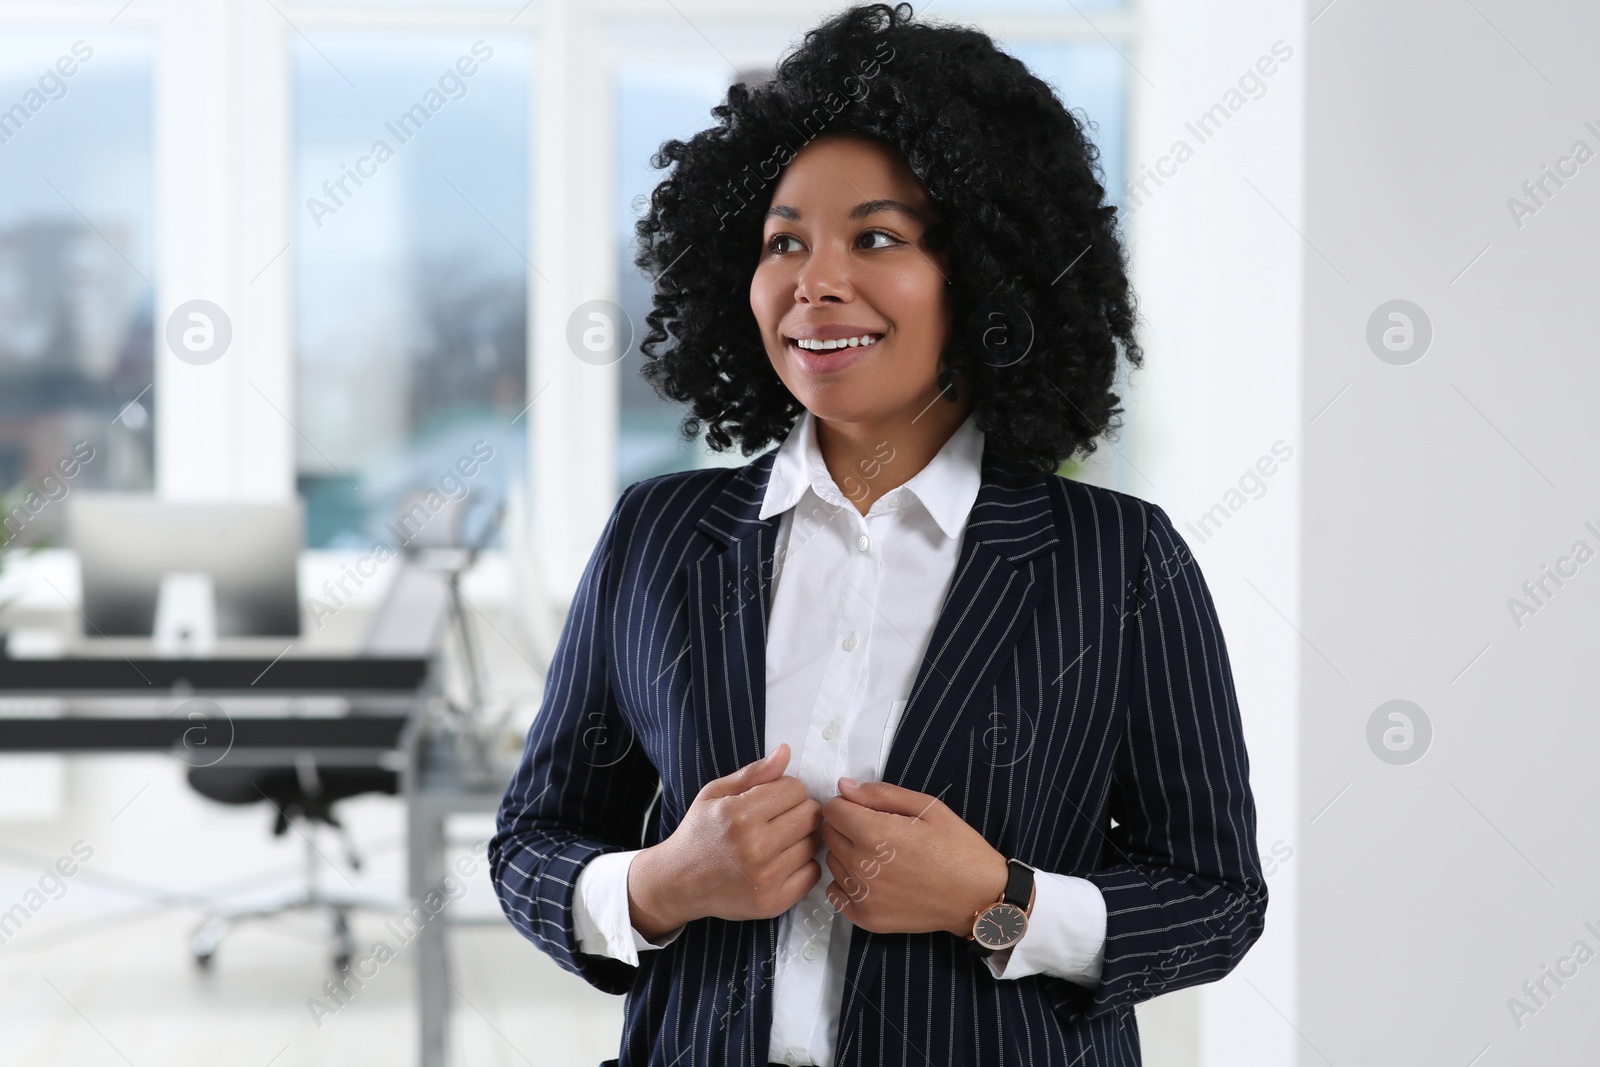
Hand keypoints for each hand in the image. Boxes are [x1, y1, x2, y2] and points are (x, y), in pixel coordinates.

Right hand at [628, 743, 823, 938]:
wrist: (678, 883)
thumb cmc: (698, 834)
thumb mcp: (715, 793)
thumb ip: (753, 773)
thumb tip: (786, 751)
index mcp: (740, 815)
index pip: (796, 789)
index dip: (786, 790)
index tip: (772, 799)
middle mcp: (755, 847)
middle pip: (811, 815)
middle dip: (798, 811)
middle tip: (778, 819)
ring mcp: (766, 878)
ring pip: (814, 842)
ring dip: (801, 838)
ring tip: (778, 840)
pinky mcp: (774, 902)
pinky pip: (813, 872)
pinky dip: (803, 865)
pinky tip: (782, 861)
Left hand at [820, 777, 1008, 937]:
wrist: (979, 897)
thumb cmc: (957, 847)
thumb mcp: (927, 807)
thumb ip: (881, 794)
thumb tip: (844, 787)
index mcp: (875, 833)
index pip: (831, 810)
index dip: (848, 805)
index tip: (866, 811)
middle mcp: (863, 865)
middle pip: (829, 835)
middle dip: (847, 827)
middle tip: (879, 833)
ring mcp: (863, 896)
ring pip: (832, 863)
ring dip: (847, 855)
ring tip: (881, 857)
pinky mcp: (867, 918)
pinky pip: (836, 894)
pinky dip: (848, 884)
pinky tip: (873, 880)